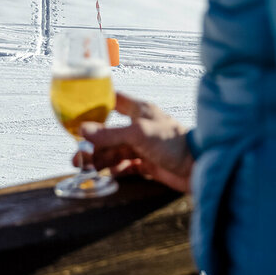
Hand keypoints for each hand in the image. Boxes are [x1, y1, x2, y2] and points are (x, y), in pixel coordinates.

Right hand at [79, 93, 193, 192]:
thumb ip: (110, 134)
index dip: (97, 104)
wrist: (198, 168)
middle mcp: (139, 126)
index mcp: (139, 110)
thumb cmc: (173, 143)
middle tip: (77, 153)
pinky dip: (115, 170)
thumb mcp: (138, 134)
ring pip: (116, 151)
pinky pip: (126, 166)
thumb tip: (82, 130)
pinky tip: (107, 174)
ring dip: (100, 159)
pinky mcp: (148, 163)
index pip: (114, 100)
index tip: (78, 111)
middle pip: (110, 132)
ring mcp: (143, 146)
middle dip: (93, 142)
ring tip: (85, 167)